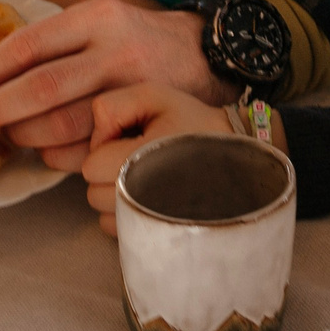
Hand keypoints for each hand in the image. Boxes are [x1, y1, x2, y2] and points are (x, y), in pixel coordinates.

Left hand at [0, 0, 230, 169]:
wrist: (206, 52)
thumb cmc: (135, 40)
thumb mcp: (97, 23)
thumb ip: (55, 46)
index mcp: (93, 16)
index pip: (29, 44)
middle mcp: (113, 47)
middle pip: (43, 85)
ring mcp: (134, 85)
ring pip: (67, 120)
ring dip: (27, 135)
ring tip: (6, 137)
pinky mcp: (146, 118)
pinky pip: (94, 144)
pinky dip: (62, 154)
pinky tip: (46, 153)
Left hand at [79, 84, 234, 234]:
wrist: (238, 159)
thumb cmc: (194, 124)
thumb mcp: (154, 95)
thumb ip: (112, 105)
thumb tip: (95, 134)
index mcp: (142, 162)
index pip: (92, 165)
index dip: (105, 147)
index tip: (129, 139)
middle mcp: (144, 200)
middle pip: (94, 192)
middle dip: (108, 172)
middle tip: (140, 156)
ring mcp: (152, 223)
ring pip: (104, 213)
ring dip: (115, 194)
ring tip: (147, 175)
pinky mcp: (157, 235)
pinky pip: (119, 228)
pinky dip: (125, 213)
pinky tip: (147, 195)